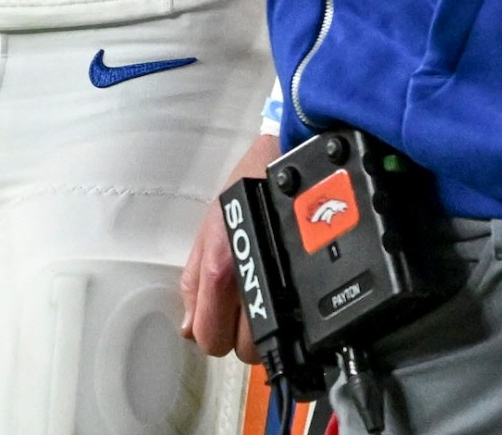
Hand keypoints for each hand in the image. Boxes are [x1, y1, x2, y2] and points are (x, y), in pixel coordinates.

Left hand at [179, 131, 280, 359]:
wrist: (292, 151)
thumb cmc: (249, 182)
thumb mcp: (211, 224)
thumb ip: (195, 279)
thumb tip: (189, 327)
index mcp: (220, 268)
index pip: (210, 337)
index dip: (216, 334)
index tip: (224, 321)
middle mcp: (250, 277)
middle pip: (244, 349)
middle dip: (245, 336)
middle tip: (249, 310)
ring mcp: (283, 278)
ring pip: (273, 341)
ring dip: (271, 330)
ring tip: (272, 301)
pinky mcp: (312, 271)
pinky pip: (301, 321)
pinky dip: (296, 317)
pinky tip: (293, 297)